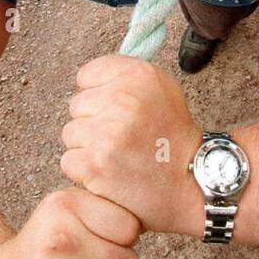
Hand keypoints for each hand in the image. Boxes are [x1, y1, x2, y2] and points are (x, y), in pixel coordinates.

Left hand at [60, 55, 203, 235]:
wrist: (189, 183)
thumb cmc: (173, 138)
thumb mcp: (161, 90)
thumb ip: (125, 77)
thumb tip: (89, 79)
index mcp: (138, 75)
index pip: (87, 75)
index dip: (100, 95)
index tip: (116, 110)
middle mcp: (121, 99)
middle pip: (77, 104)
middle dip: (94, 121)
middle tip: (122, 137)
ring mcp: (106, 132)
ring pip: (70, 133)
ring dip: (88, 146)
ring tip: (117, 155)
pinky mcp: (93, 163)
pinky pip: (68, 160)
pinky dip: (85, 170)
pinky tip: (109, 172)